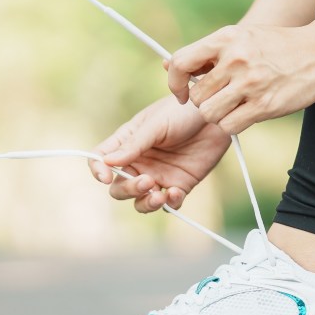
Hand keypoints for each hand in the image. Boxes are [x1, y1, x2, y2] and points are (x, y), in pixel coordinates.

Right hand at [88, 98, 231, 212]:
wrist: (216, 115)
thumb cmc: (182, 111)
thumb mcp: (156, 124)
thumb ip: (134, 145)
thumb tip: (107, 163)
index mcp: (127, 144)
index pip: (101, 160)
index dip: (98, 171)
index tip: (106, 177)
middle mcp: (139, 163)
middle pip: (120, 187)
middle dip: (128, 190)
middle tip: (146, 181)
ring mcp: (159, 175)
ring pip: (142, 201)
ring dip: (146, 203)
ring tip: (158, 195)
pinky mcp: (180, 184)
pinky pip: (170, 203)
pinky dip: (170, 203)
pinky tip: (175, 192)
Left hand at [166, 23, 314, 133]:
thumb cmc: (280, 46)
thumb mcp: (243, 37)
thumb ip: (209, 52)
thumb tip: (167, 64)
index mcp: (227, 38)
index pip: (181, 63)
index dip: (176, 82)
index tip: (183, 92)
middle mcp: (235, 59)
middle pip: (196, 95)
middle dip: (204, 102)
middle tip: (221, 99)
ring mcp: (250, 83)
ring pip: (209, 113)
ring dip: (218, 115)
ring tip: (234, 107)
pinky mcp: (264, 105)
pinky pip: (229, 126)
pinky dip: (233, 124)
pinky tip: (247, 114)